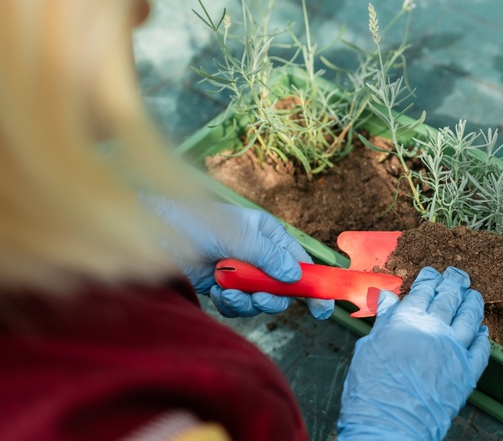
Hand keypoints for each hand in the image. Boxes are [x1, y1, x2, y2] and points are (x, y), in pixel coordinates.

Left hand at [141, 195, 332, 319]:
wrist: (151, 235)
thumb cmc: (194, 223)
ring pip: (260, 300)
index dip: (313, 283)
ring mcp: (239, 273)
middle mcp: (257, 254)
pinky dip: (230, 303)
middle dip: (273, 297)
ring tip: (228, 291)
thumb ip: (269, 257)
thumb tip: (295, 277)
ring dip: (247, 301)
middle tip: (261, 299)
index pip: (299, 261)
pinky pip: (238, 306)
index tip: (323, 306)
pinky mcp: (221, 288)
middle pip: (282, 287)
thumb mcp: (238, 235)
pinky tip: (217, 292)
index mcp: (267, 234)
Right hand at [337, 267, 490, 440]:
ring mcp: (454, 350)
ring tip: (473, 295)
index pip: (424, 291)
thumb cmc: (371, 391)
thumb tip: (388, 298)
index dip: (430, 279)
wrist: (389, 426)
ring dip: (472, 303)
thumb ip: (384, 320)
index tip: (433, 273)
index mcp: (408, 320)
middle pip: (449, 299)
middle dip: (454, 284)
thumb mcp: (370, 348)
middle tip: (457, 275)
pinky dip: (482, 337)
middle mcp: (435, 329)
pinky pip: (481, 349)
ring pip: (470, 318)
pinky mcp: (467, 373)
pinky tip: (482, 330)